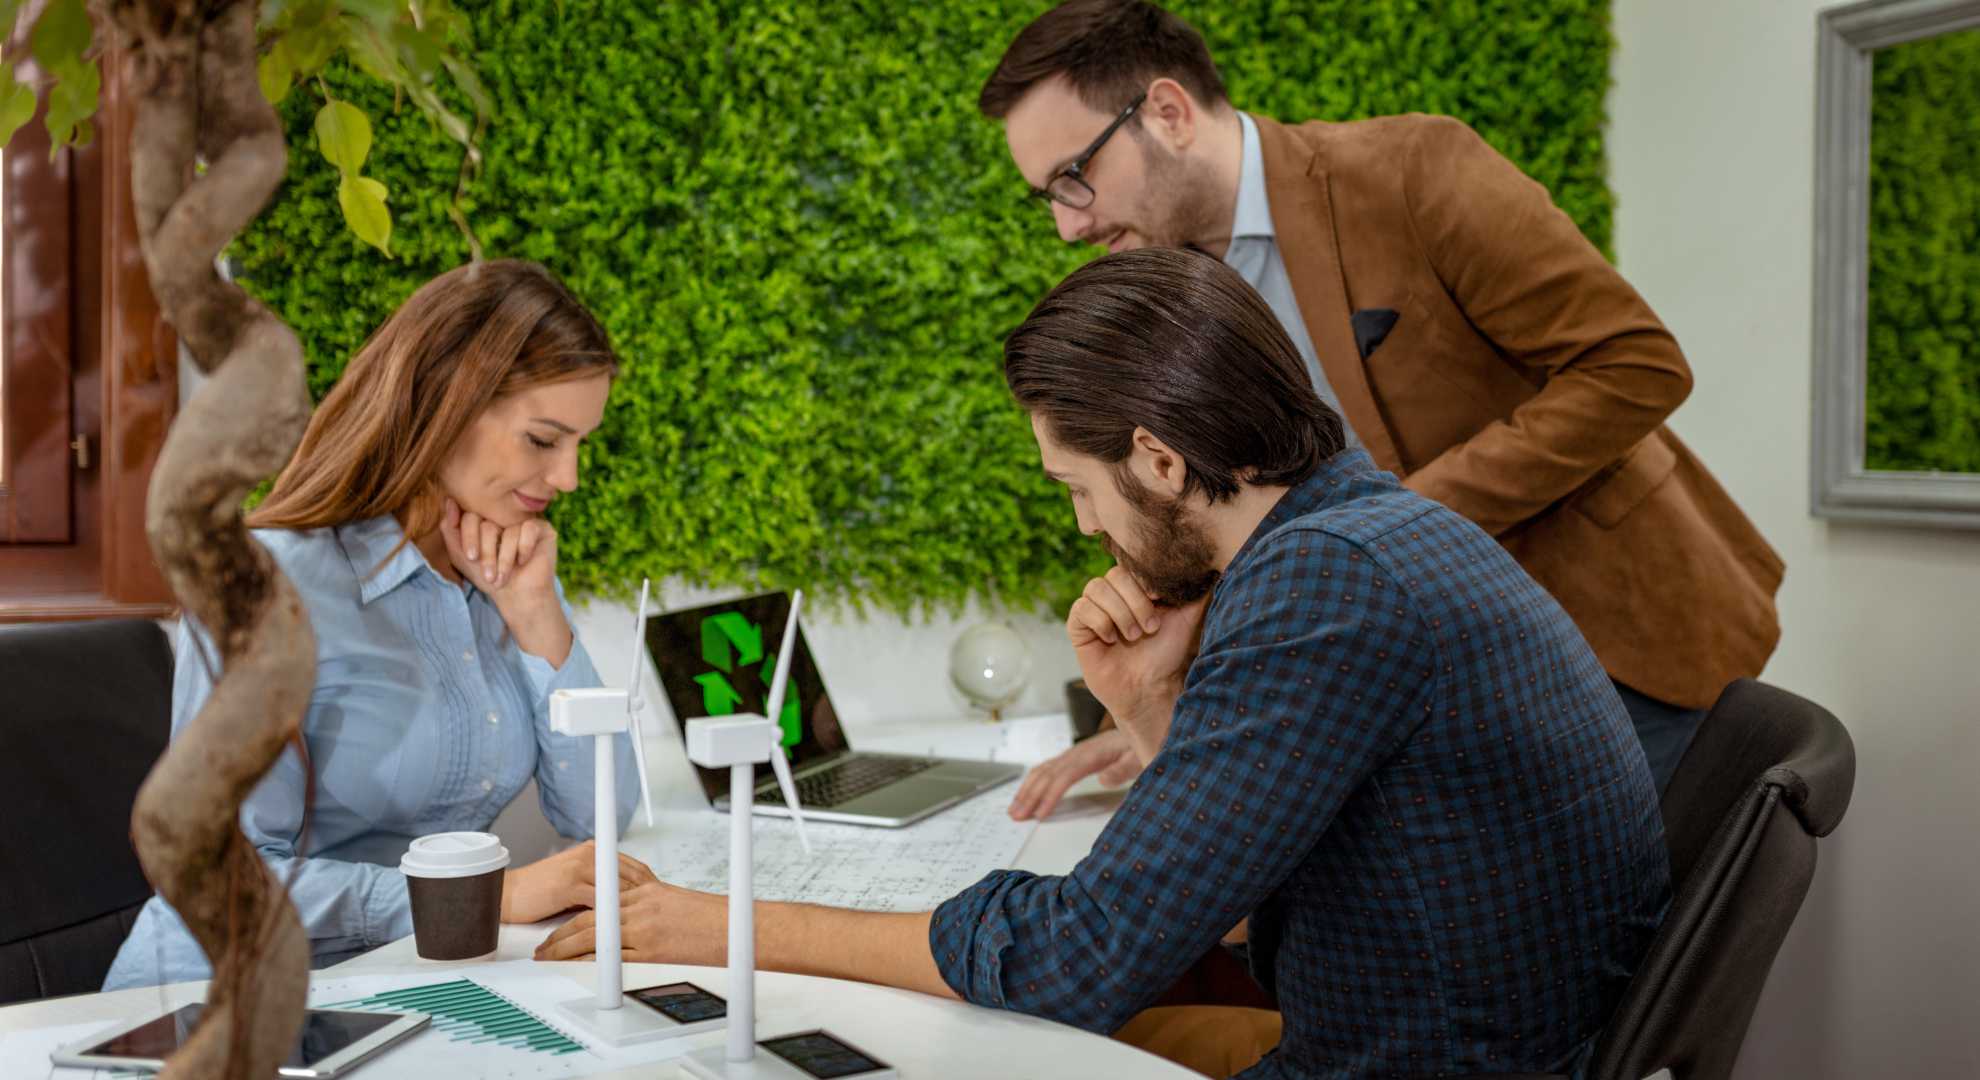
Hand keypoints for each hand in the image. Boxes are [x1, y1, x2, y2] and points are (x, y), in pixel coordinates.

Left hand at [441, 497, 571, 663]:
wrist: (516, 596)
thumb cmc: (488, 577)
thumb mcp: (461, 556)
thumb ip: (449, 529)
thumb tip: (449, 501)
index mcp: (483, 520)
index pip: (471, 516)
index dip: (469, 537)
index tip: (471, 557)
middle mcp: (503, 517)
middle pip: (489, 523)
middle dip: (487, 552)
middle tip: (488, 574)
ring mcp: (522, 521)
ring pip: (509, 529)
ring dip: (505, 558)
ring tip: (503, 576)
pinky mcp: (542, 528)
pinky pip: (529, 529)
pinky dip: (524, 548)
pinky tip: (524, 561)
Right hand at [500, 841, 660, 924]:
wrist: (510, 893)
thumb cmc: (541, 892)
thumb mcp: (576, 883)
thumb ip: (599, 886)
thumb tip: (626, 901)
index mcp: (594, 852)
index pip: (632, 866)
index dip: (649, 885)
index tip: (662, 901)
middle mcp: (590, 855)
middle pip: (630, 876)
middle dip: (647, 898)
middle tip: (661, 915)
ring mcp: (581, 868)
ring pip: (618, 889)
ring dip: (634, 908)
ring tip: (649, 924)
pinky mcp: (571, 884)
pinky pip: (600, 902)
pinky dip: (612, 916)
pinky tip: (623, 929)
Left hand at [533, 879, 724, 963]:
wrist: (736, 926)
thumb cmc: (710, 918)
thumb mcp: (674, 902)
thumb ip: (647, 908)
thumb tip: (627, 921)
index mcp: (646, 892)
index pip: (598, 901)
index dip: (573, 914)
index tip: (557, 926)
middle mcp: (641, 907)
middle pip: (589, 920)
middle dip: (560, 935)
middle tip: (544, 948)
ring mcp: (645, 929)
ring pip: (594, 938)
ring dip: (565, 950)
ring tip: (549, 960)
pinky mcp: (652, 951)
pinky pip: (613, 959)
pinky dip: (590, 964)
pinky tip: (576, 971)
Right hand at [1007, 728, 1141, 820]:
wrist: (1143, 726)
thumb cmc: (1141, 745)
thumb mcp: (1139, 757)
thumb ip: (1124, 768)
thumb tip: (1104, 779)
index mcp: (1092, 754)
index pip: (1065, 776)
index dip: (1050, 795)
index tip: (1040, 814)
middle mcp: (1078, 753)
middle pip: (1048, 774)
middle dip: (1029, 795)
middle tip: (1016, 816)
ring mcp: (1074, 755)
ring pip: (1043, 771)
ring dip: (1026, 790)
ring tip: (1014, 809)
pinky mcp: (1074, 758)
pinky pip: (1048, 770)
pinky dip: (1034, 782)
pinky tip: (1026, 793)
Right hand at [1067, 567, 1208, 744]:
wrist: (1149, 687)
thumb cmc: (1167, 652)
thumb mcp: (1188, 617)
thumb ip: (1198, 590)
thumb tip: (1214, 565)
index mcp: (1135, 586)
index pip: (1131, 563)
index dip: (1143, 577)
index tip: (1158, 597)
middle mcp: (1113, 593)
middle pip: (1114, 575)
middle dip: (1135, 601)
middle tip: (1150, 628)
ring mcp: (1094, 608)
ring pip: (1096, 588)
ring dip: (1120, 613)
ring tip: (1134, 636)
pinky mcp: (1078, 626)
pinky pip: (1081, 608)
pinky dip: (1100, 622)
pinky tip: (1112, 639)